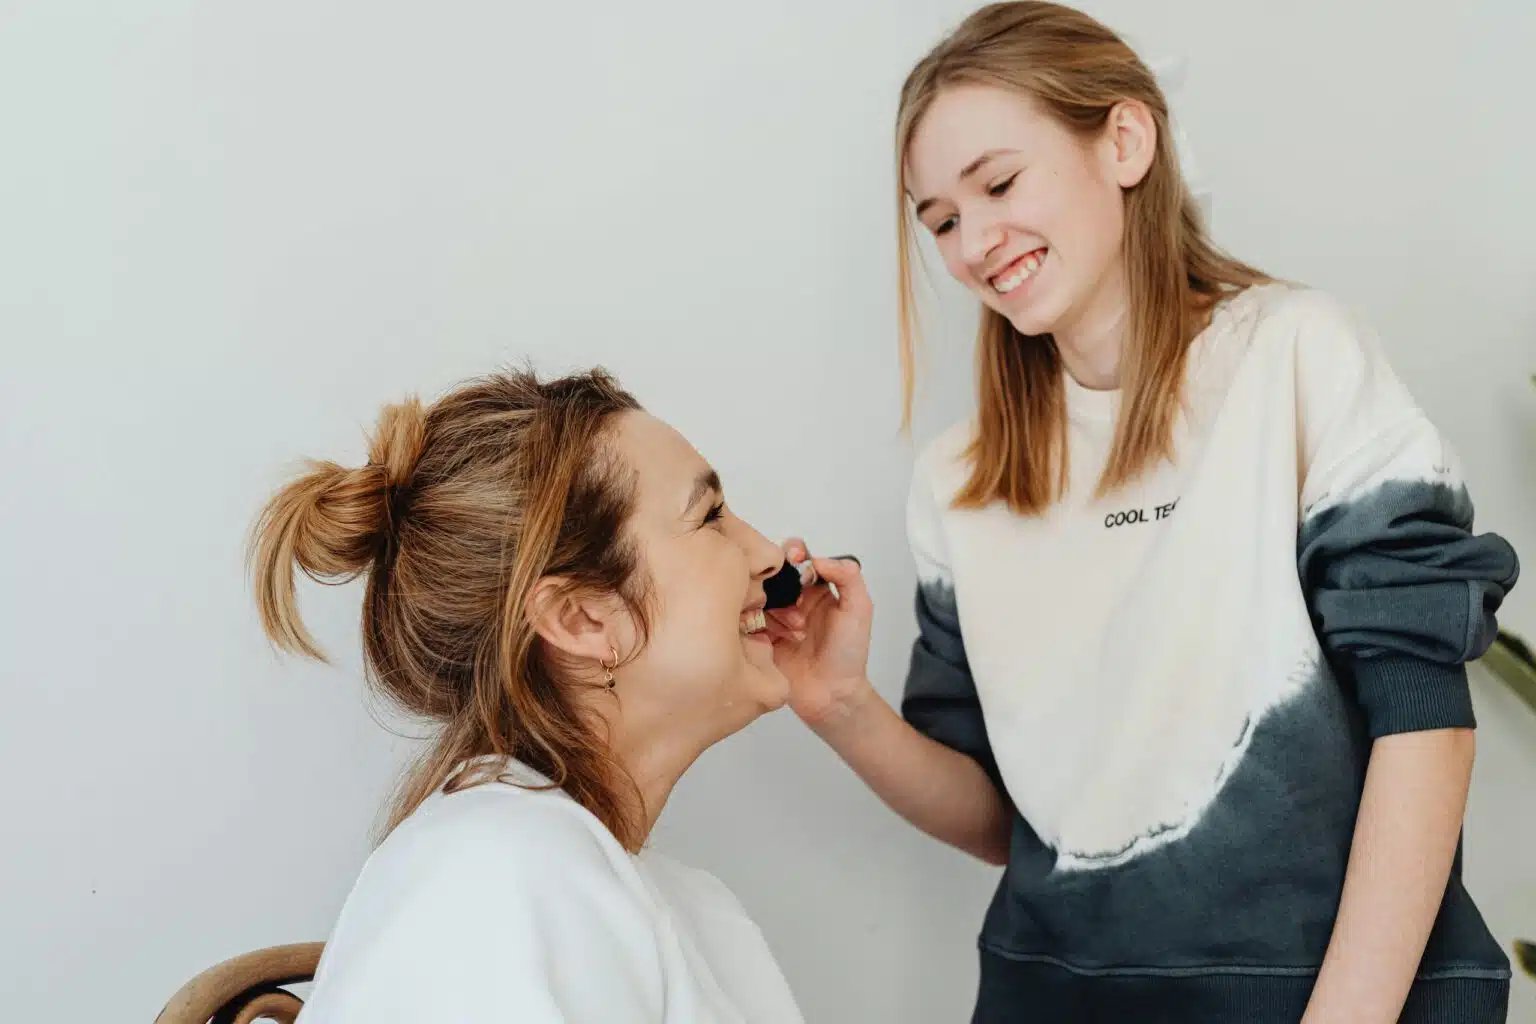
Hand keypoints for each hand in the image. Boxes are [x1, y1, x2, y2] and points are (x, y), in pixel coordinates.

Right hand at [766, 538, 874, 726]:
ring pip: (758, 594)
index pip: (797, 556)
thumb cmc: (848, 654)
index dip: (792, 551)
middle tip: (796, 604)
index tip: (795, 557)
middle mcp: (792, 599)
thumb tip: (817, 559)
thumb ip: (847, 576)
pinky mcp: (757, 636)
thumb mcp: (859, 609)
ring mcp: (772, 617)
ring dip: (777, 610)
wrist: (831, 694)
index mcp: (815, 588)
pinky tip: (773, 638)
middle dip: (781, 582)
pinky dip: (756, 622)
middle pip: (771, 571)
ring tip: (796, 633)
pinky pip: (745, 617)